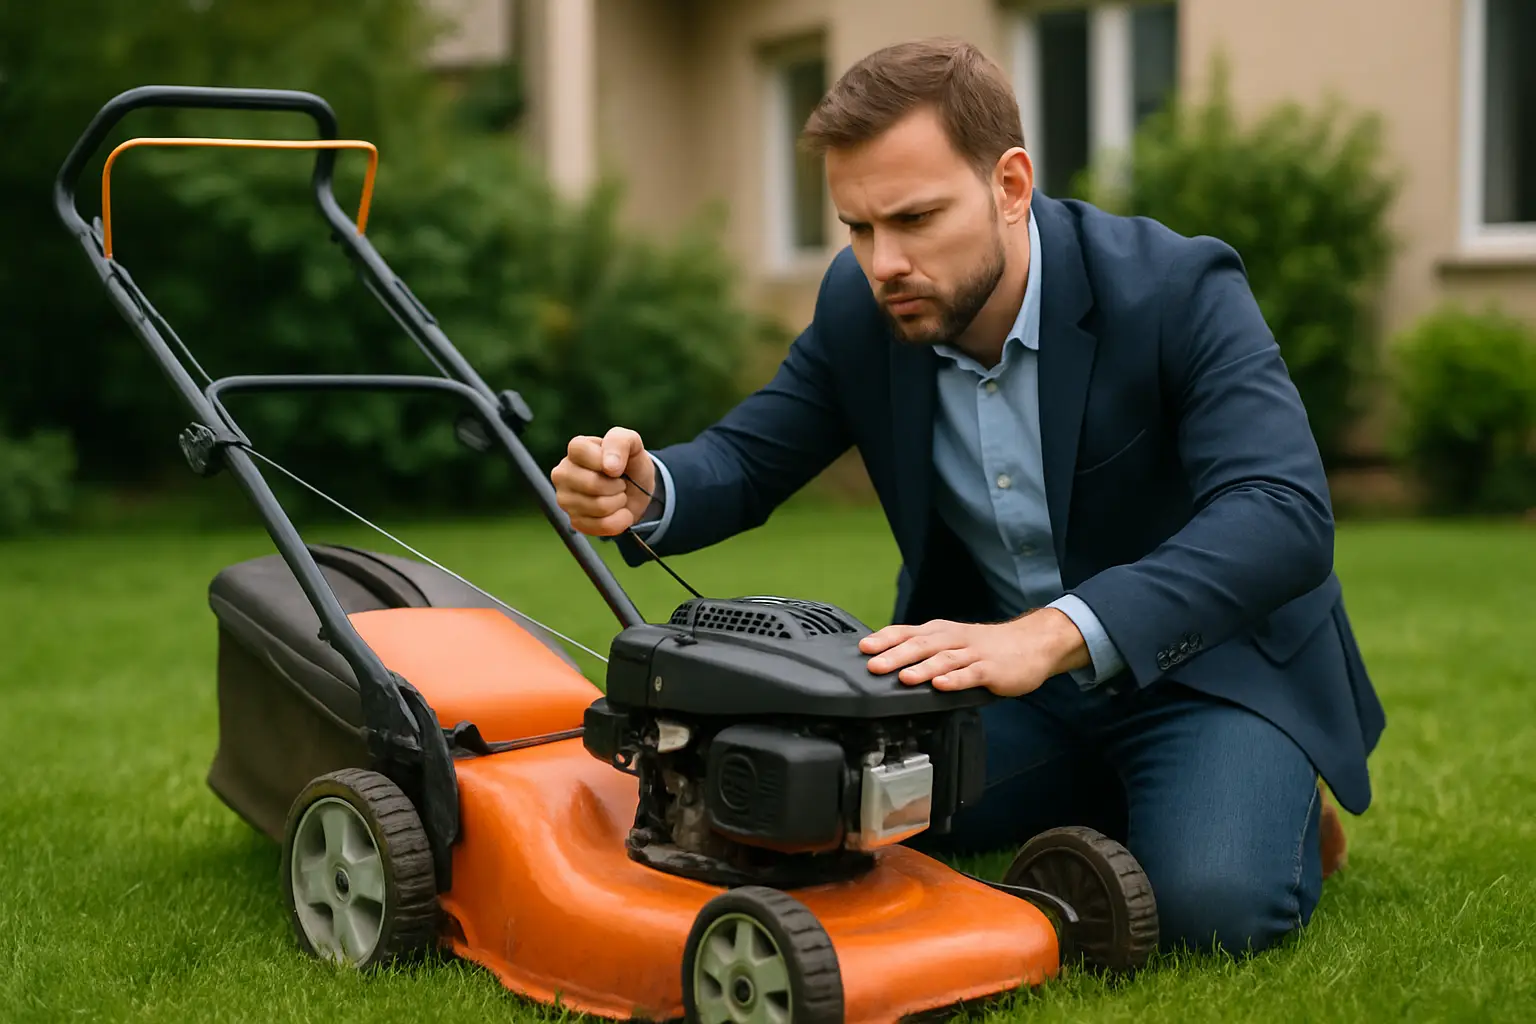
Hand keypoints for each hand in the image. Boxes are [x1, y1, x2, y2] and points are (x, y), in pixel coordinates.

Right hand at [551, 426, 655, 535]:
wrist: (637, 489)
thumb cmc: (629, 463)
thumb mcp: (632, 442)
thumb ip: (620, 442)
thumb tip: (610, 467)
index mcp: (575, 450)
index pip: (580, 451)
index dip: (606, 461)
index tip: (617, 466)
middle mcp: (563, 473)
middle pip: (592, 484)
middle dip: (617, 486)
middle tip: (620, 483)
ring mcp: (565, 499)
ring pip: (599, 507)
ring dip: (620, 502)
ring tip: (618, 495)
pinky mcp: (574, 521)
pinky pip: (602, 526)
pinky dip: (619, 520)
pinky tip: (618, 512)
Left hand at [859, 609, 1090, 696]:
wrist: (1032, 643)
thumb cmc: (988, 646)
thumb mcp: (953, 641)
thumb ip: (927, 650)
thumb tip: (891, 661)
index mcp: (941, 632)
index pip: (908, 631)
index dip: (885, 639)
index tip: (864, 647)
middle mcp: (954, 639)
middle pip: (921, 644)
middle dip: (896, 654)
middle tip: (874, 664)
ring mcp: (973, 654)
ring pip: (944, 659)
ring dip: (922, 668)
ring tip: (904, 677)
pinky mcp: (991, 669)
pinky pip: (971, 674)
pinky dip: (955, 680)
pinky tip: (941, 685)